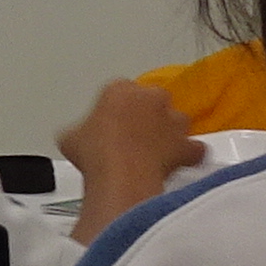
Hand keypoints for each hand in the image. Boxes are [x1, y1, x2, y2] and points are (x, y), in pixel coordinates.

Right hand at [59, 79, 205, 244]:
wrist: (121, 177)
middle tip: (131, 137)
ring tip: (154, 151)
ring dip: (168, 132)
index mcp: (119, 89)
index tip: (110, 125)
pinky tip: (180, 163)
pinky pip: (194, 148)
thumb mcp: (70, 137)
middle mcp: (150, 98)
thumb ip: (79, 131)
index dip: (115, 110)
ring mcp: (172, 120)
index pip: (120, 92)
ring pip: (176, 121)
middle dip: (145, 115)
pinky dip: (189, 154)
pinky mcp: (186, 144)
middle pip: (151, 101)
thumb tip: (76, 140)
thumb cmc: (96, 154)